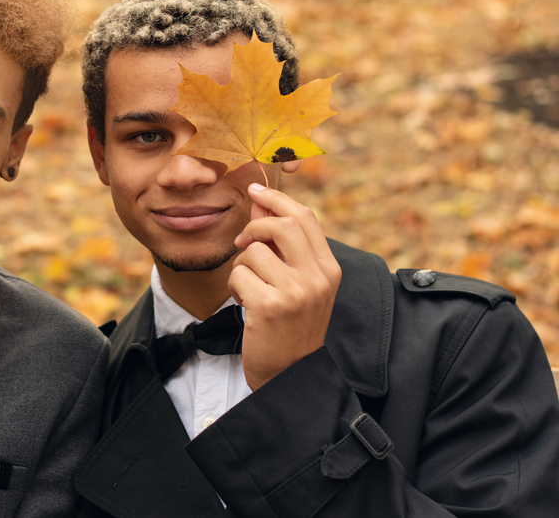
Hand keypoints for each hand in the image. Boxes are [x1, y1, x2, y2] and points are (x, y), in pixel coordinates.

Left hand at [229, 183, 340, 390]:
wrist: (291, 374)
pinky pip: (239, 274)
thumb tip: (260, 201)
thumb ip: (281, 244)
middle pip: (283, 223)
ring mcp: (297, 292)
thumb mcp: (296, 283)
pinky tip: (246, 304)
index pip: (305, 217)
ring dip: (242, 266)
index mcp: (329, 269)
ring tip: (250, 289)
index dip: (278, 199)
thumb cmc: (290, 326)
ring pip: (253, 250)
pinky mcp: (271, 306)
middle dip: (255, 225)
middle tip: (244, 240)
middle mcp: (318, 277)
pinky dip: (235, 287)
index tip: (256, 191)